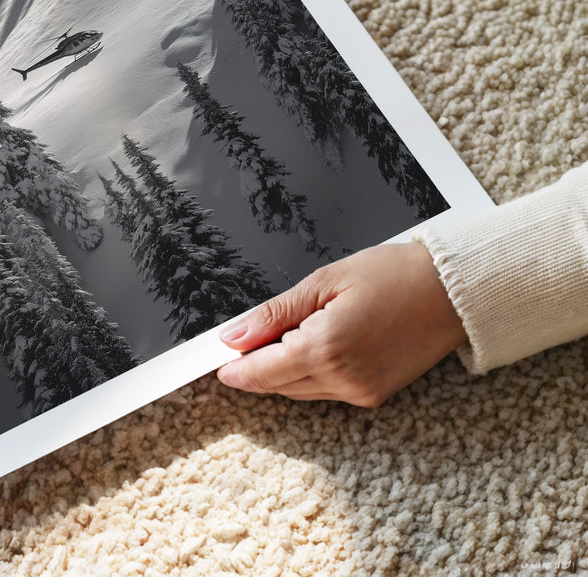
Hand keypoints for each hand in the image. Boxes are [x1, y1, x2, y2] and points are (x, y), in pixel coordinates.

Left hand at [216, 242, 467, 406]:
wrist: (451, 291)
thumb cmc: (392, 275)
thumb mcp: (323, 282)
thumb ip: (275, 313)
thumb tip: (234, 335)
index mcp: (326, 348)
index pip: (263, 371)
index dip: (237, 368)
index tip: (217, 364)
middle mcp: (343, 379)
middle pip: (279, 385)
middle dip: (256, 368)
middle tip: (240, 345)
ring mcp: (362, 392)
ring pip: (300, 391)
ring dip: (281, 371)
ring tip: (275, 340)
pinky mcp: (375, 395)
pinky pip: (326, 391)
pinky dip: (308, 374)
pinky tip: (307, 348)